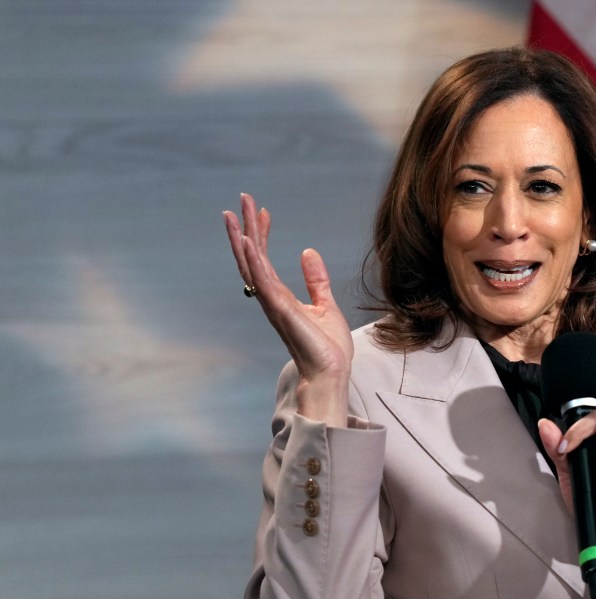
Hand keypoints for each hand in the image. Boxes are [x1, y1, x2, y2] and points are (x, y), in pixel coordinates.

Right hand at [224, 193, 353, 424]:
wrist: (331, 373)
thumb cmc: (328, 348)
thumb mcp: (325, 305)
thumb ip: (317, 280)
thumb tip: (308, 252)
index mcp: (281, 297)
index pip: (266, 259)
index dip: (263, 233)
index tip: (263, 210)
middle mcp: (271, 299)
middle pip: (252, 257)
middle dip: (247, 227)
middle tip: (242, 199)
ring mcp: (273, 304)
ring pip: (252, 265)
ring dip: (244, 237)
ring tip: (234, 213)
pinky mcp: (281, 311)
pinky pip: (262, 281)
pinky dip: (254, 261)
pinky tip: (247, 242)